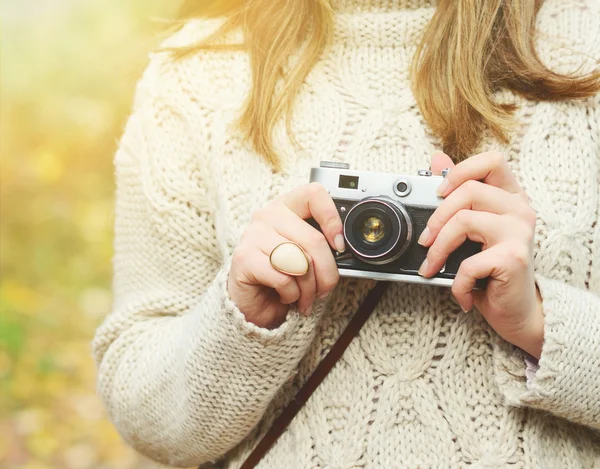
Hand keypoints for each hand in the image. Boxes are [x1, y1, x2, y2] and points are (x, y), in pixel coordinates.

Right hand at [228, 183, 344, 328]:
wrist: (253, 304)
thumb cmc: (283, 278)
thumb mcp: (306, 256)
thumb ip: (322, 245)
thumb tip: (343, 249)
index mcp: (286, 207)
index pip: (313, 194)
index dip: (332, 218)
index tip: (339, 245)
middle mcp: (267, 215)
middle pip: (314, 239)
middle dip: (327, 273)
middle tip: (324, 289)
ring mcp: (253, 235)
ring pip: (301, 262)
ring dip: (309, 288)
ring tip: (304, 296)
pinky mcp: (244, 258)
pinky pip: (283, 278)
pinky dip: (291, 294)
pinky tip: (285, 296)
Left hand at [418, 151, 543, 357]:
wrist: (516, 311)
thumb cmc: (492, 270)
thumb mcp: (472, 229)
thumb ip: (458, 194)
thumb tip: (437, 159)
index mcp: (510, 197)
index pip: (491, 161)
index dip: (460, 171)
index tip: (438, 193)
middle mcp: (519, 209)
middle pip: (468, 190)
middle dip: (436, 218)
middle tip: (425, 242)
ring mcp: (519, 232)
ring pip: (463, 221)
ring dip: (438, 249)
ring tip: (433, 267)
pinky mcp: (514, 258)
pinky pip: (468, 262)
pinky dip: (456, 282)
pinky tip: (460, 292)